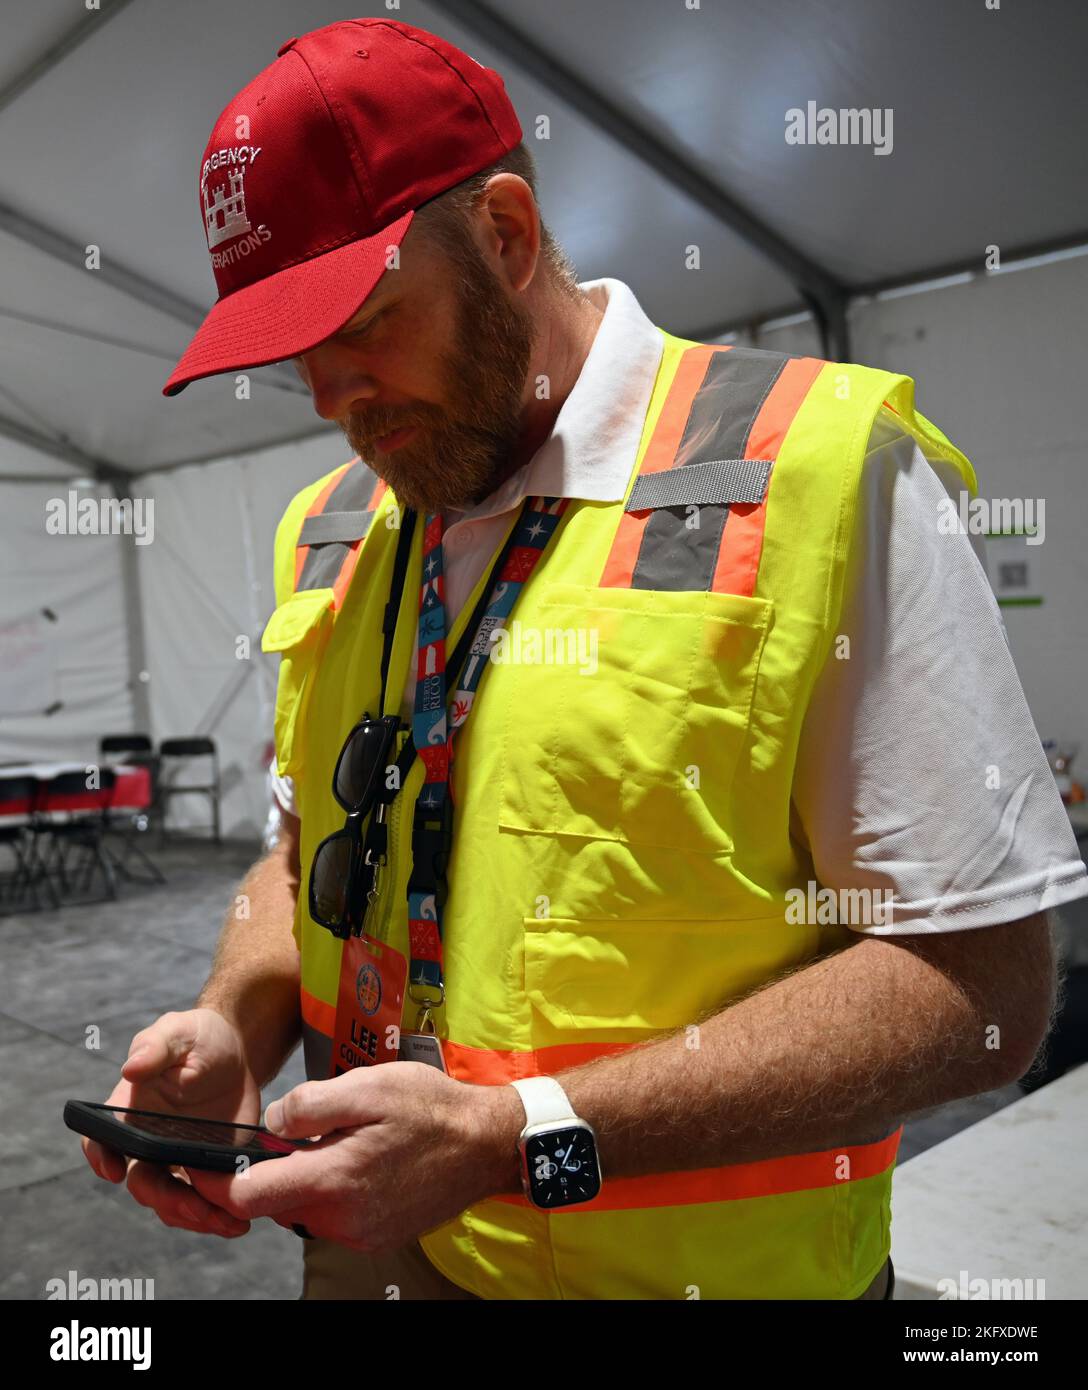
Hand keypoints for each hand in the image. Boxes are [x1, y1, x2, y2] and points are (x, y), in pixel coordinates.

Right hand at [80, 1008, 260, 1238]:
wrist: (237, 1052)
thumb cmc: (198, 1037)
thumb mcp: (178, 1032)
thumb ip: (156, 1046)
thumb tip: (132, 1067)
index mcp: (129, 1112)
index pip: (101, 1141)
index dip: (101, 1158)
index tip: (115, 1171)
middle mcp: (146, 1143)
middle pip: (143, 1184)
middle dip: (166, 1199)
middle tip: (198, 1207)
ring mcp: (176, 1160)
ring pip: (173, 1203)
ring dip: (196, 1218)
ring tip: (229, 1222)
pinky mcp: (205, 1169)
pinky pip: (203, 1203)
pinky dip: (217, 1216)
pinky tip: (239, 1221)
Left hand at [186, 1062, 523, 1253]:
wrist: (486, 1145)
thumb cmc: (432, 1108)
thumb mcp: (370, 1085)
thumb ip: (311, 1105)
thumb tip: (271, 1125)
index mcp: (333, 1179)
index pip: (247, 1197)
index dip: (220, 1178)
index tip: (211, 1159)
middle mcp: (342, 1218)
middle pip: (274, 1202)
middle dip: (275, 1169)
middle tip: (304, 1130)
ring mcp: (360, 1234)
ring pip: (304, 1207)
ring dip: (308, 1177)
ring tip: (344, 1138)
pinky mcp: (376, 1236)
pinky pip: (334, 1215)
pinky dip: (335, 1188)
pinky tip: (363, 1158)